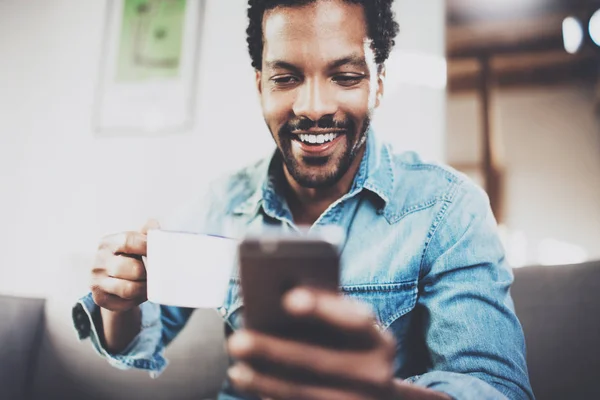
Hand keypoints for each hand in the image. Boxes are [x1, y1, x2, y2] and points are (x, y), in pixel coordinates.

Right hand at [90, 219, 159, 312]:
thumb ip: (145, 234)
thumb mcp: (134, 242)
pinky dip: (138, 299)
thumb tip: (154, 225)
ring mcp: (96, 281)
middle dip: (149, 273)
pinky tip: (140, 293)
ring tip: (152, 284)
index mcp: (107, 243)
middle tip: (158, 273)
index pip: (129, 241)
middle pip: (133, 269)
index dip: (148, 246)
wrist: (109, 279)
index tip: (161, 251)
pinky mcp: (99, 299)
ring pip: (129, 289)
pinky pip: (126, 303)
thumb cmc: (127, 257)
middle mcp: (98, 262)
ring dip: (145, 288)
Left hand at [227, 288, 449, 399]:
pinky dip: (272, 397)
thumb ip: (326, 313)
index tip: (289, 298)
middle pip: (321, 363)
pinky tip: (251, 386)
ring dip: (265, 382)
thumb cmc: (352, 350)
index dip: (323, 309)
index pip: (356, 321)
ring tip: (236, 371)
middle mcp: (376, 375)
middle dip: (276, 351)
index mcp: (381, 342)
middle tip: (238, 341)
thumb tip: (281, 298)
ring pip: (305, 393)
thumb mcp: (351, 330)